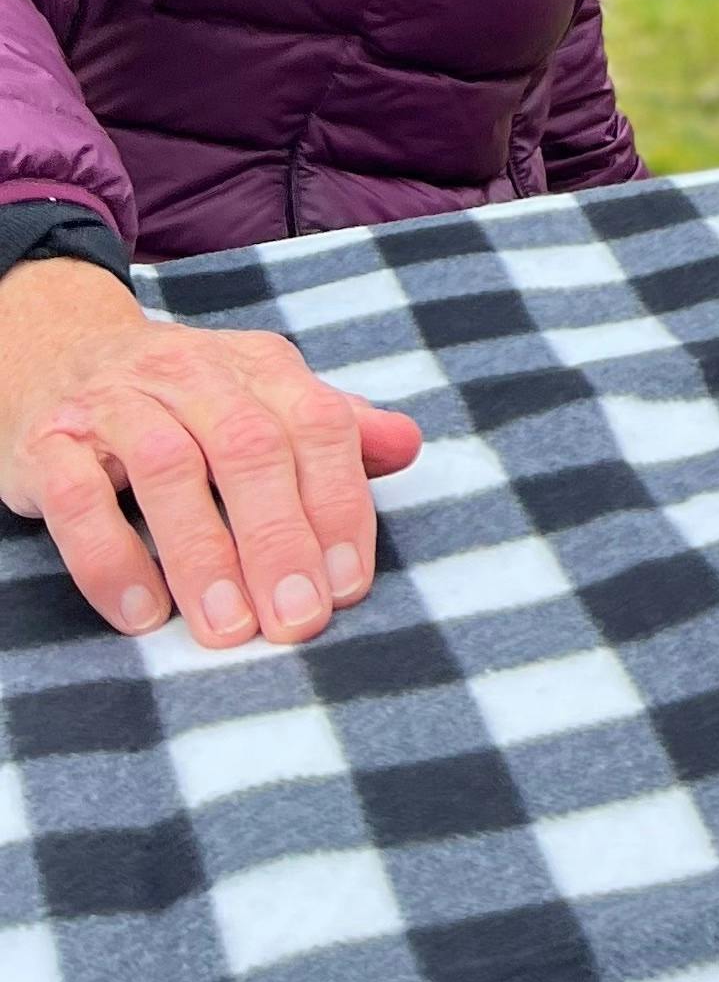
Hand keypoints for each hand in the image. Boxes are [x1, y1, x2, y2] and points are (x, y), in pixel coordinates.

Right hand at [0, 258, 422, 647]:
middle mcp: (192, 375)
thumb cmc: (182, 399)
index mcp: (260, 367)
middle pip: (248, 449)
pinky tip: (143, 614)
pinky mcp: (49, 445)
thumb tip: (408, 447)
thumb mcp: (262, 397)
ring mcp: (116, 405)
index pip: (317, 426)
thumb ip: (331, 428)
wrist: (57, 352)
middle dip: (279, 539)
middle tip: (296, 620)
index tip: (348, 585)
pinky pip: (77, 498)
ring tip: (228, 629)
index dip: (338, 505)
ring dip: (202, 555)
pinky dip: (111, 558)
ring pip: (167, 470)